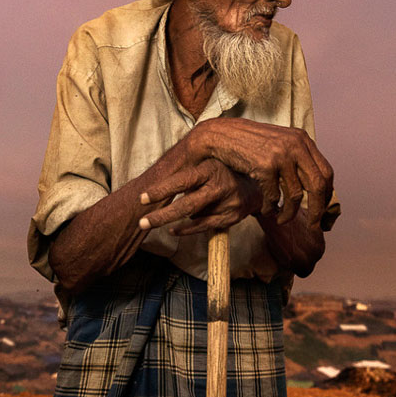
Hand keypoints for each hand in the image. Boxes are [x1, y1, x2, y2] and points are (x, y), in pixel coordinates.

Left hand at [138, 158, 262, 233]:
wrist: (253, 187)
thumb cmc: (220, 173)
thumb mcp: (205, 166)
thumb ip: (186, 175)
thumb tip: (156, 185)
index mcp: (210, 169)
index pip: (182, 181)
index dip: (162, 190)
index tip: (142, 198)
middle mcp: (220, 186)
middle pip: (187, 205)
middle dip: (162, 216)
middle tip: (142, 223)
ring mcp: (227, 204)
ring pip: (193, 216)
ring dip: (174, 219)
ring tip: (154, 221)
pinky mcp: (230, 218)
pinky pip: (202, 227)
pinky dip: (186, 230)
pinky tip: (173, 230)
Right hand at [189, 118, 332, 225]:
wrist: (222, 136)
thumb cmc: (250, 143)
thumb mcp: (280, 144)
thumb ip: (298, 159)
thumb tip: (318, 188)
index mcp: (302, 140)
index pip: (326, 173)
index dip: (327, 195)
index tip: (323, 211)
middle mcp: (295, 145)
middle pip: (318, 186)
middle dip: (318, 210)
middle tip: (314, 225)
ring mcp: (280, 155)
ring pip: (295, 195)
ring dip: (289, 213)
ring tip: (282, 219)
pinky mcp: (265, 166)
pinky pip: (274, 197)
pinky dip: (271, 208)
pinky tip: (267, 210)